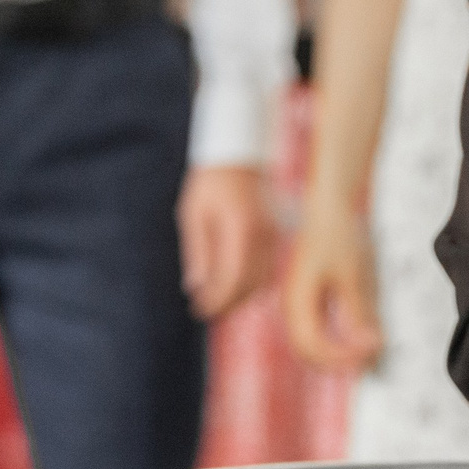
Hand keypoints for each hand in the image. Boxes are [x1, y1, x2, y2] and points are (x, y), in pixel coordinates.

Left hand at [179, 163, 273, 321]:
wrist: (237, 157)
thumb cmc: (209, 184)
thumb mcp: (193, 215)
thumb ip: (197, 252)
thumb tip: (195, 287)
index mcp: (240, 229)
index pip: (232, 278)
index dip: (216, 299)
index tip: (199, 309)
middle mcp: (262, 235)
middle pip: (250, 284)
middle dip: (228, 303)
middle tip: (206, 311)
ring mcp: (273, 235)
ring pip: (263, 280)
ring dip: (243, 297)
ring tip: (219, 303)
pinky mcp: (275, 235)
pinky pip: (269, 268)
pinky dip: (254, 283)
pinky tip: (236, 288)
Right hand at [282, 190, 384, 372]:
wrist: (330, 209)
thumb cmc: (340, 237)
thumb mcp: (355, 276)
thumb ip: (361, 314)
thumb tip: (371, 348)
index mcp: (298, 301)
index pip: (313, 347)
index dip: (341, 358)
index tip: (370, 354)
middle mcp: (293, 307)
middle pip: (309, 352)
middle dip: (340, 361)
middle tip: (374, 359)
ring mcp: (299, 305)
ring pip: (314, 345)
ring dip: (341, 353)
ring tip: (372, 351)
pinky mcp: (309, 301)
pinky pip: (320, 331)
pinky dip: (340, 340)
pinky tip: (362, 337)